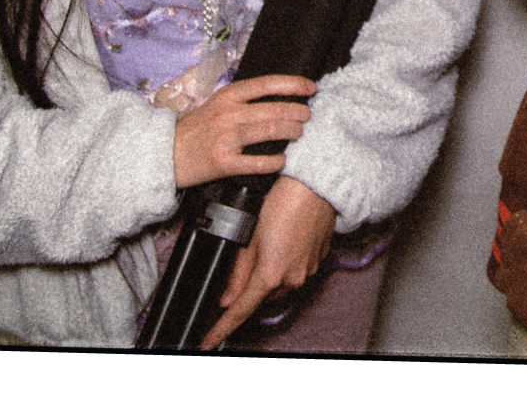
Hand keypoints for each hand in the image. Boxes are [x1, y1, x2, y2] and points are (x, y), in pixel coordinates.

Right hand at [172, 75, 315, 188]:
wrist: (164, 154)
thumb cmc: (196, 129)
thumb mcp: (217, 104)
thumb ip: (244, 99)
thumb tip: (279, 96)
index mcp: (228, 95)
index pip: (268, 84)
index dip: (294, 84)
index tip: (311, 88)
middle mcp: (229, 114)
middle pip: (275, 110)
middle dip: (298, 113)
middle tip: (308, 116)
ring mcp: (226, 139)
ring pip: (271, 132)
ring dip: (292, 133)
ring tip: (299, 134)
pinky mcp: (224, 163)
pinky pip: (258, 162)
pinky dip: (275, 161)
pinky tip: (282, 160)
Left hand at [197, 175, 337, 348]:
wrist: (318, 184)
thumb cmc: (284, 202)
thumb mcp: (250, 235)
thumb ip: (237, 272)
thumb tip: (227, 297)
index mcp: (271, 275)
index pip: (240, 311)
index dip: (221, 328)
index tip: (207, 341)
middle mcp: (292, 278)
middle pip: (262, 296)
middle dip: (250, 288)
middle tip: (245, 261)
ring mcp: (308, 270)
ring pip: (280, 285)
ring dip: (269, 276)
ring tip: (268, 244)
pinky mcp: (318, 259)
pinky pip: (296, 272)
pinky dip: (286, 265)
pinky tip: (284, 242)